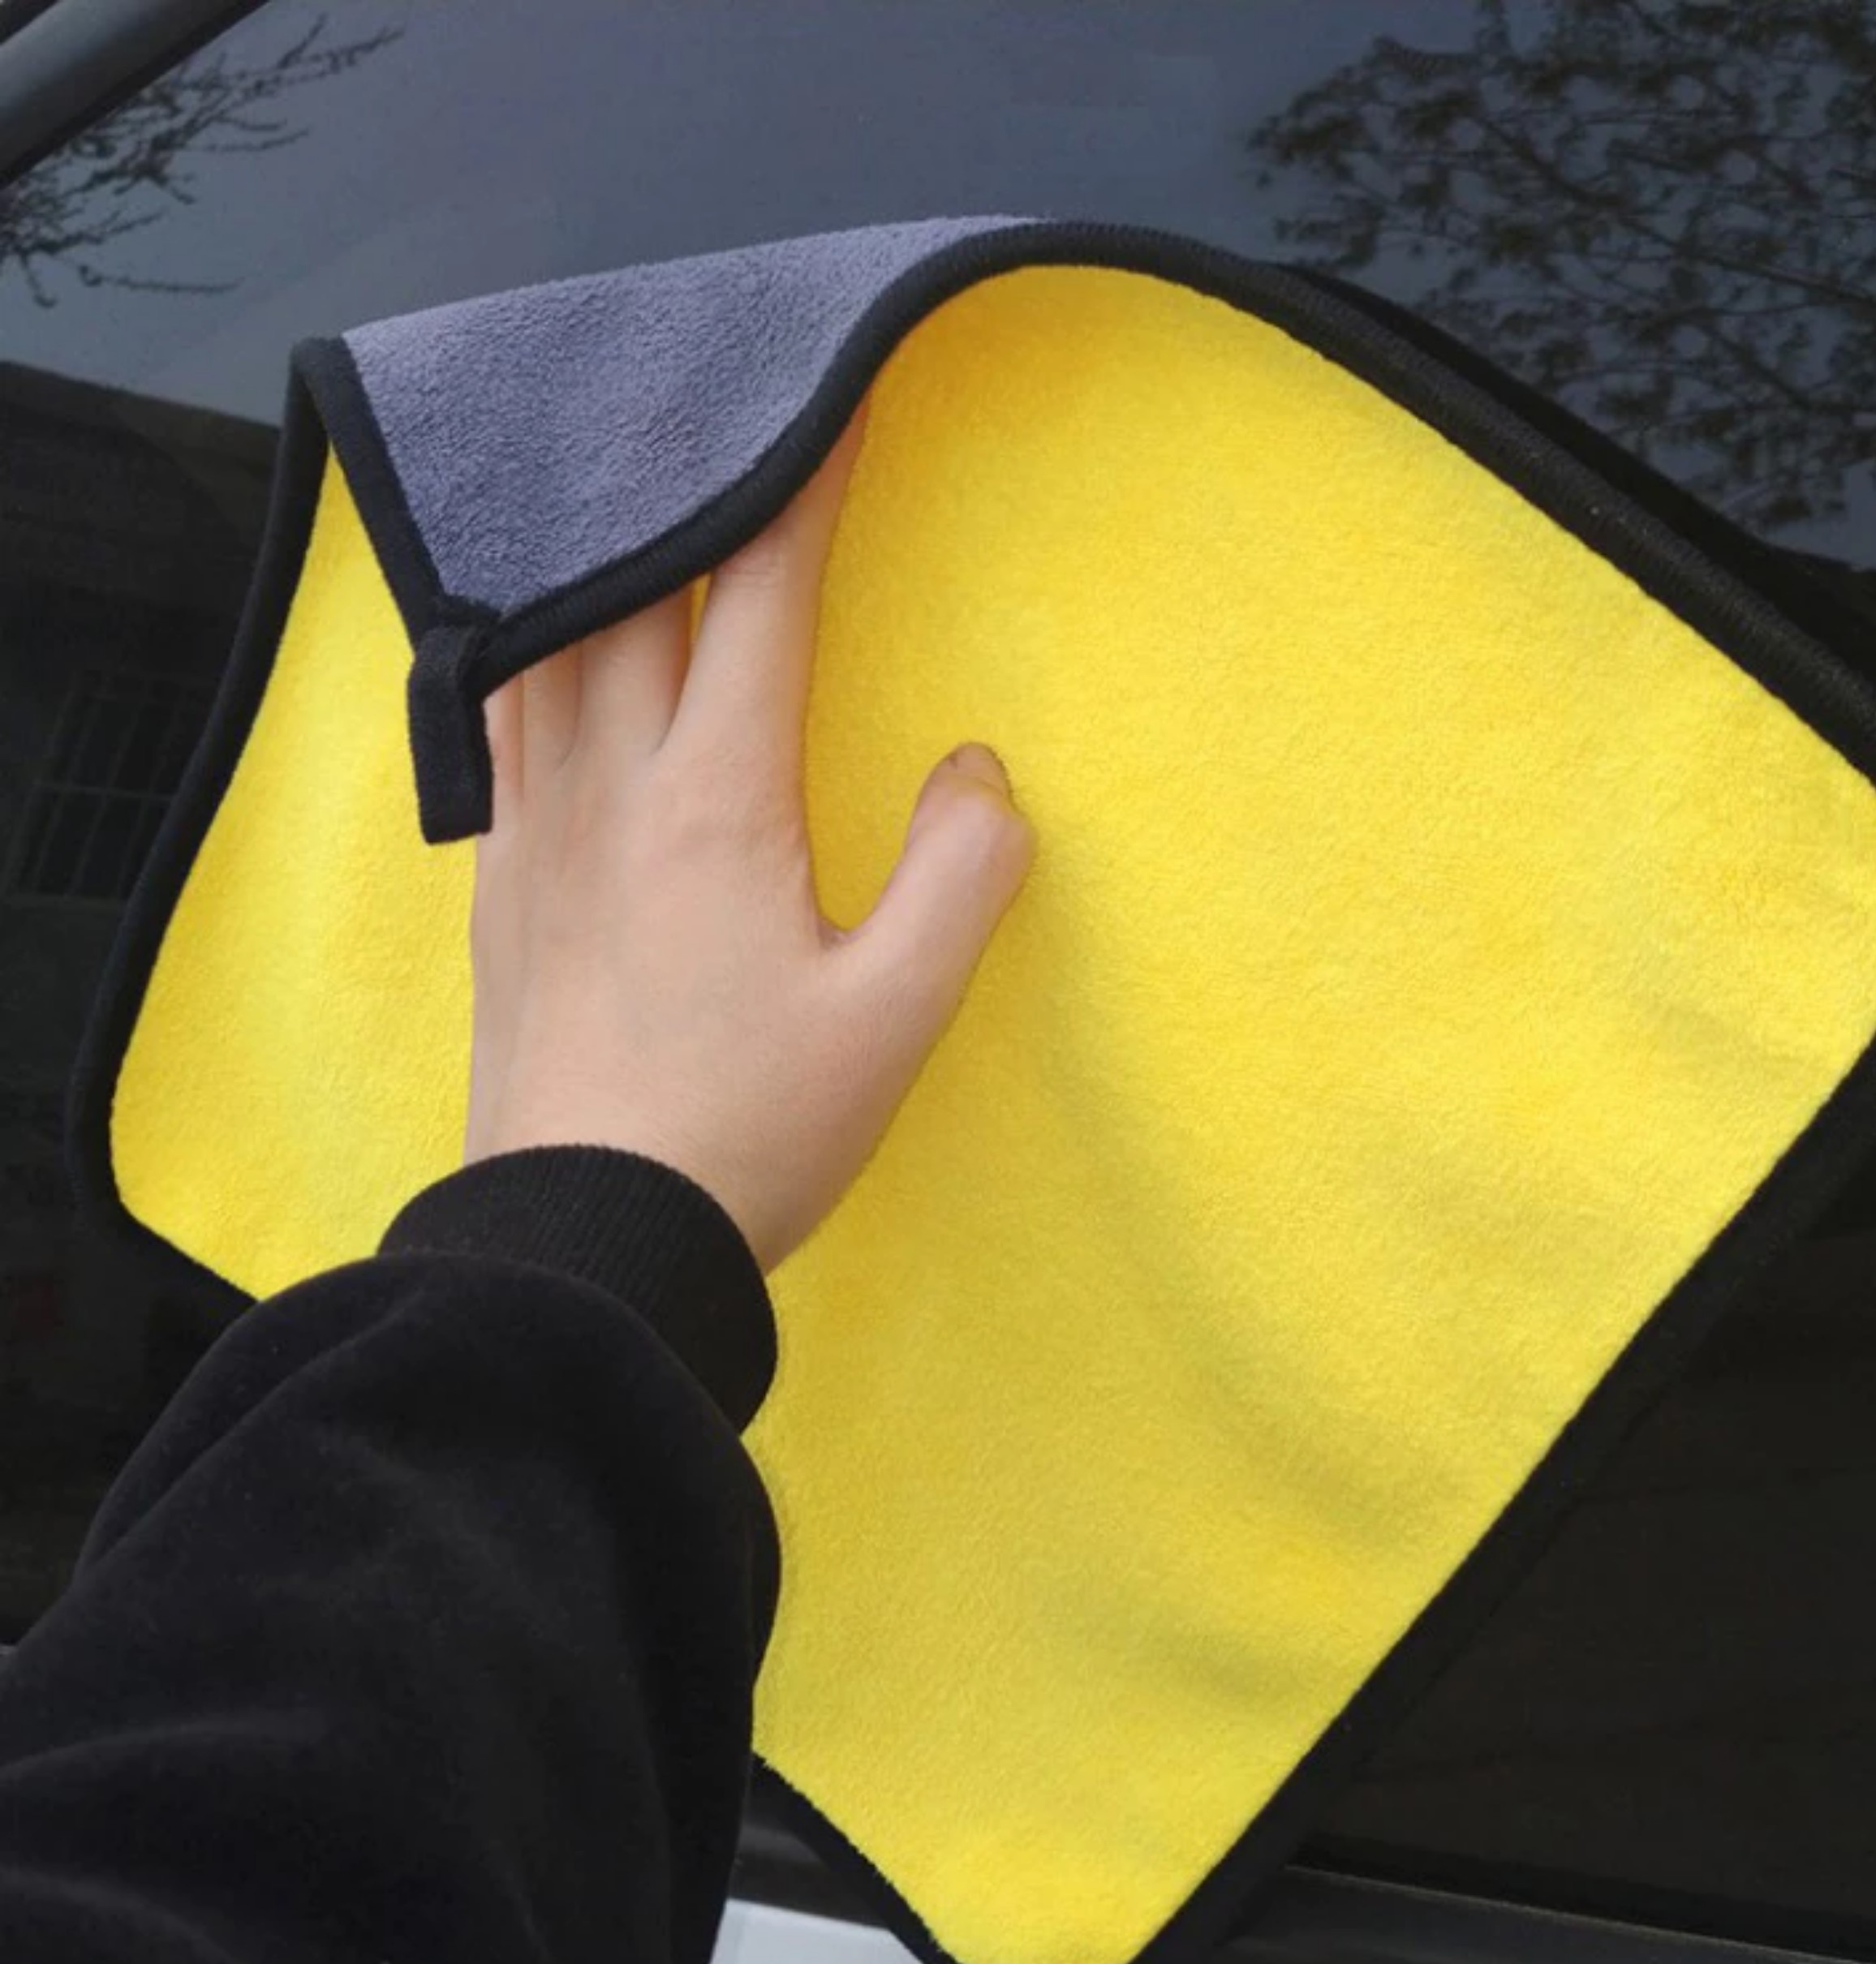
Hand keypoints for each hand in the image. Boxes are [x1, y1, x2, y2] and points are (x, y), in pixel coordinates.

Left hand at [462, 400, 1035, 1273]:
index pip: (762, 602)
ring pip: (545, 639)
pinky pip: (496, 719)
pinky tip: (528, 638)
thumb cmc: (751, 1132)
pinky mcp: (500, 886)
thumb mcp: (895, 1019)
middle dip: (679, 489)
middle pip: (634, 589)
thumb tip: (977, 773)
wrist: (584, 1245)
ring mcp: (537, 832)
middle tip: (710, 412)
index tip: (834, 404)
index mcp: (716, 801)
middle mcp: (610, 786)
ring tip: (611, 494)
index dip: (804, 493)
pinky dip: (519, 643)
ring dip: (588, 554)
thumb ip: (960, 879)